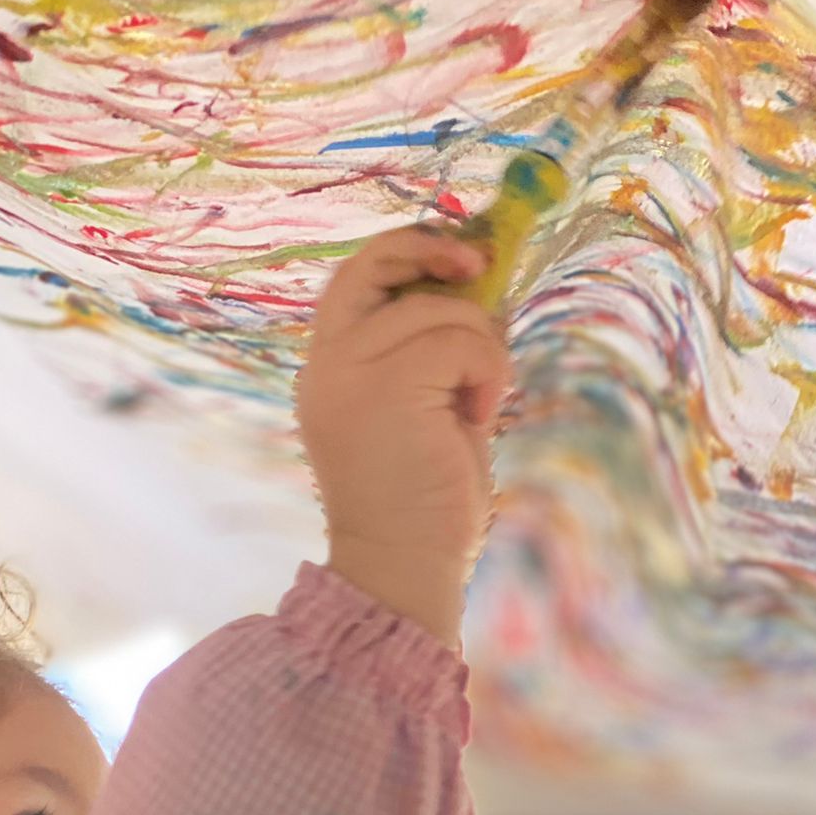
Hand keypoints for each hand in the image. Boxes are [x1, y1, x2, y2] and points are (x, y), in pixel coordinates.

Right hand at [296, 224, 512, 593]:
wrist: (401, 566)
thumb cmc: (421, 501)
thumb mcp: (423, 407)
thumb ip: (432, 349)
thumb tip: (479, 283)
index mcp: (328, 370)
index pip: (354, 279)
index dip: (405, 252)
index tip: (457, 261)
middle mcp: (327, 364)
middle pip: (371, 262)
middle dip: (430, 248)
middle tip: (478, 266)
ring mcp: (350, 372)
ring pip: (437, 308)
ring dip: (481, 345)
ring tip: (478, 401)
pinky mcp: (387, 385)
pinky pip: (461, 341)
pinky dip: (488, 370)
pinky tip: (480, 414)